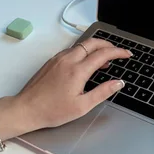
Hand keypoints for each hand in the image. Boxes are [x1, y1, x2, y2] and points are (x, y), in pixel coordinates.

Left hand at [15, 38, 130, 130]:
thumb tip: (118, 83)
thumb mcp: (82, 106)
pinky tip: (86, 63)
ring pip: (81, 45)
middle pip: (93, 43)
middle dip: (108, 45)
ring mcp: (58, 59)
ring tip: (104, 61)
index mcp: (77, 71)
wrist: (27, 109)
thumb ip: (102, 92)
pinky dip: (83, 52)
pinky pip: (72, 50)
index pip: (103, 54)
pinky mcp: (52, 61)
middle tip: (118, 53)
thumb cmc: (52, 110)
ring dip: (95, 48)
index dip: (118, 52)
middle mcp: (68, 60)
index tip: (127, 55)